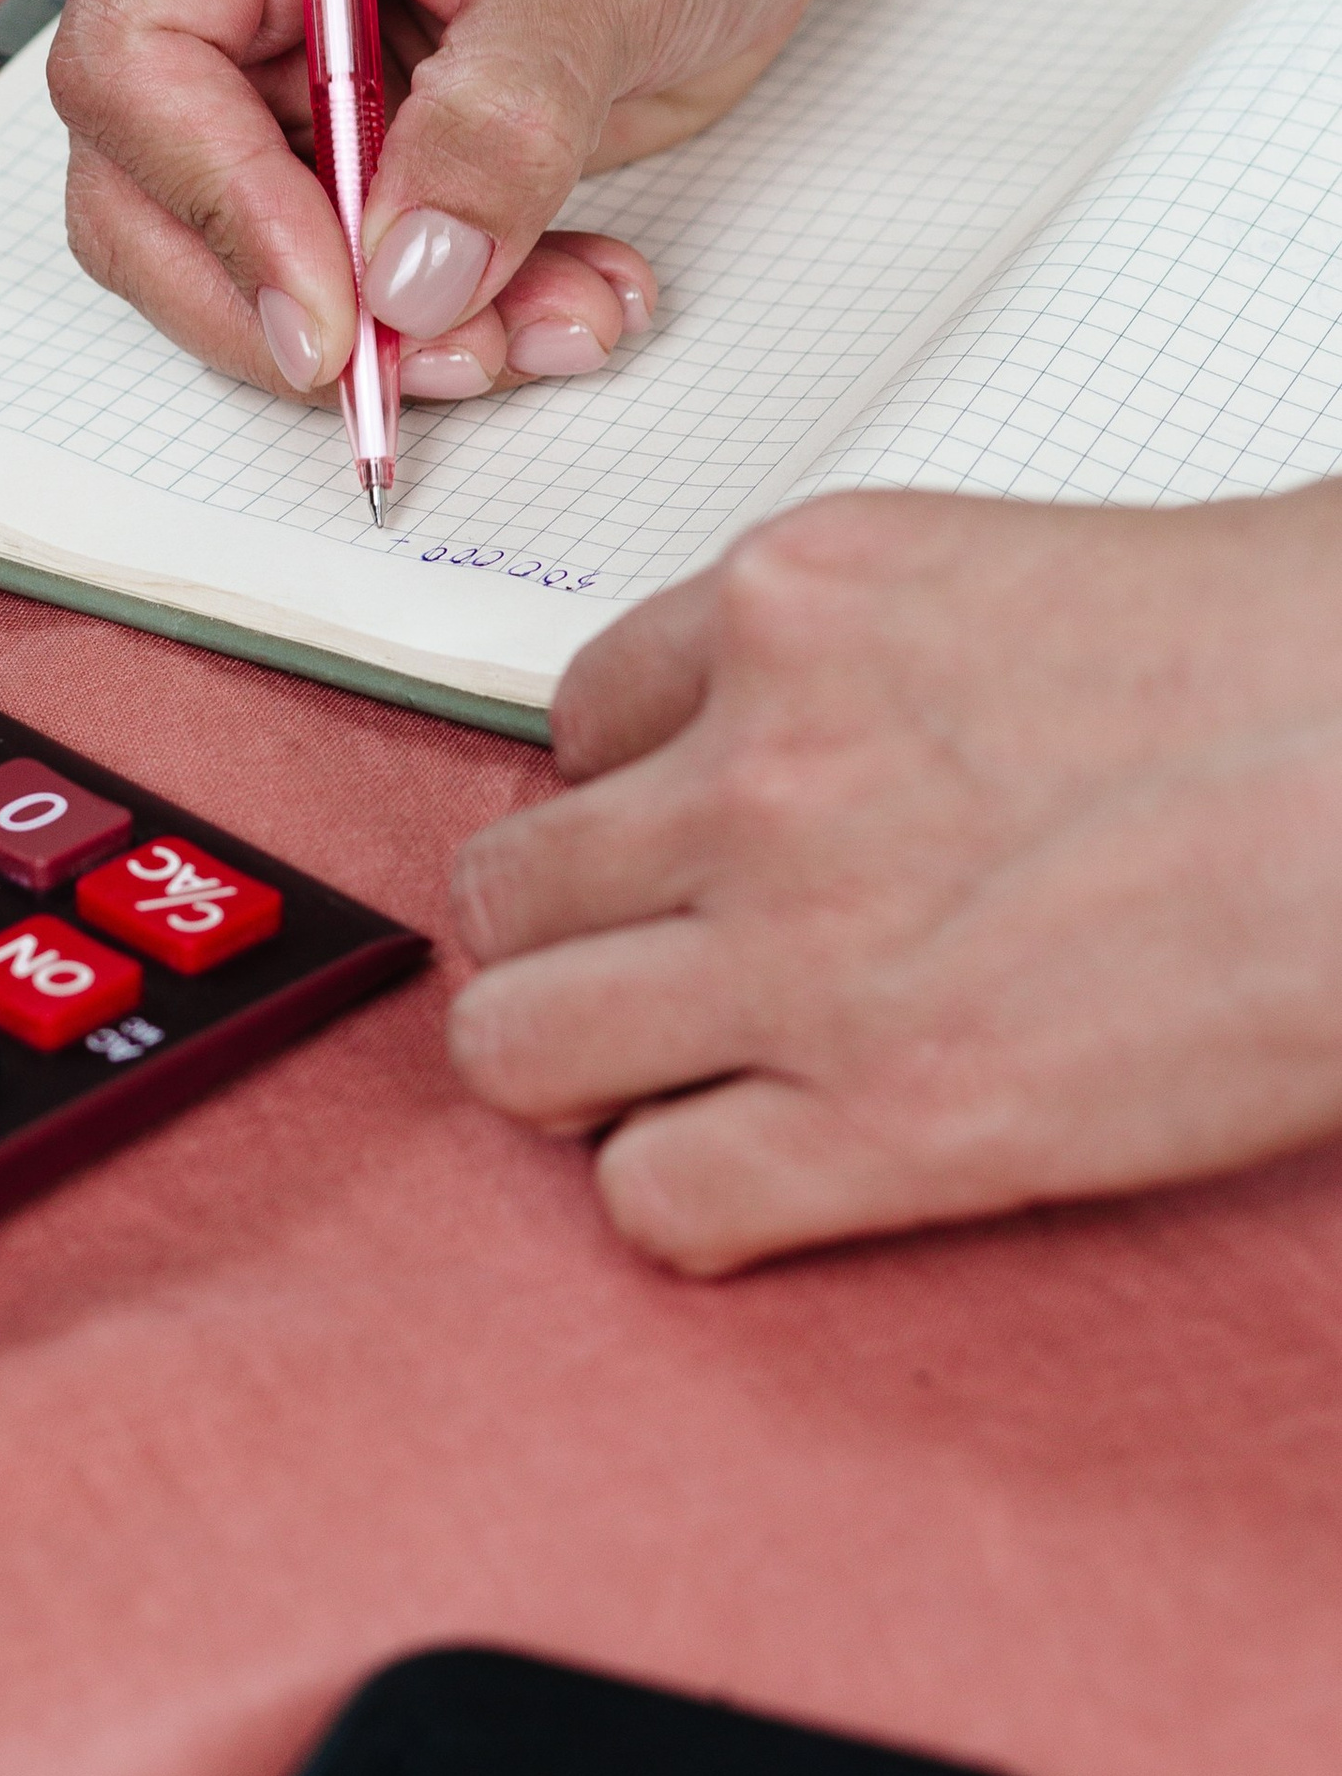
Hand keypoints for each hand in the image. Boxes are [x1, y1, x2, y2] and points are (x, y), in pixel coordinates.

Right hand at [49, 0, 958, 400]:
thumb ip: (503, 122)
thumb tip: (408, 278)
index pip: (137, 54)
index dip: (219, 203)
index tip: (340, 314)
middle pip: (147, 178)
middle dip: (298, 297)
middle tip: (449, 354)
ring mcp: (261, 37)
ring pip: (241, 250)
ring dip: (397, 325)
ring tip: (561, 318)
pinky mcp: (326, 122)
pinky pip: (335, 262)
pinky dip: (449, 308)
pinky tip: (568, 293)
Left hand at [447, 481, 1341, 1269]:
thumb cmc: (1271, 666)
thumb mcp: (992, 576)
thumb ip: (849, 656)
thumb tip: (787, 743)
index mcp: (789, 603)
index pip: (577, 720)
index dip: (625, 798)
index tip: (674, 841)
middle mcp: (759, 768)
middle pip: (510, 888)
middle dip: (562, 937)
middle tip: (637, 967)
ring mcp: (804, 948)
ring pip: (518, 1046)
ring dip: (573, 1068)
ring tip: (657, 1075)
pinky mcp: (890, 1118)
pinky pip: (655, 1197)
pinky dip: (681, 1198)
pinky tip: (757, 1169)